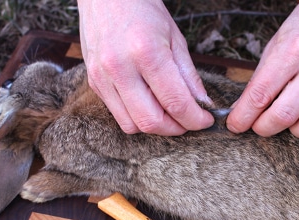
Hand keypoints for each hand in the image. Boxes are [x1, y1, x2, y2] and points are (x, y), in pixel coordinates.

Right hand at [77, 0, 213, 134]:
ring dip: (156, 127)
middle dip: (176, 128)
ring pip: (132, 125)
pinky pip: (118, 116)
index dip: (195, 119)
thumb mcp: (175, 37)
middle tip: (189, 121)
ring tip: (169, 114)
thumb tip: (202, 104)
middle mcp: (120, 68)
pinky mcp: (94, 83)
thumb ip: (188, 75)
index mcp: (146, 52)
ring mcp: (103, 77)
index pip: (175, 102)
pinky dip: (137, 118)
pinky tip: (149, 104)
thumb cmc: (142, 9)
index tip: (205, 120)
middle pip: (152, 121)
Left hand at [227, 0, 298, 138]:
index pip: (260, 93)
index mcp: (294, 49)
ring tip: (292, 120)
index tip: (235, 125)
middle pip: (285, 114)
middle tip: (260, 125)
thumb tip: (242, 110)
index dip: (243, 116)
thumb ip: (261, 78)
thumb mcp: (278, 42)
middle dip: (264, 127)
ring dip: (297, 131)